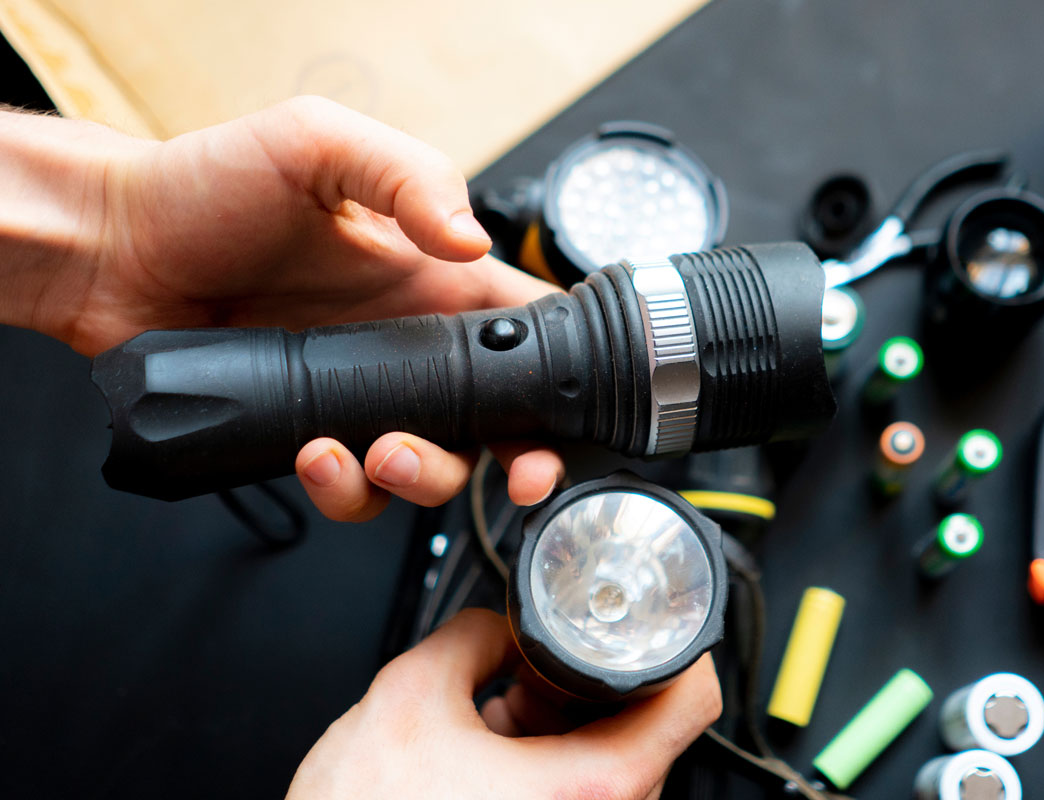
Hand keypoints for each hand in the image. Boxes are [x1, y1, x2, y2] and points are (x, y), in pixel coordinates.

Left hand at [2, 97, 563, 515]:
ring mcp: (359, 395)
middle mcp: (406, 345)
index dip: (563, 380)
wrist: (113, 247)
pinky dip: (345, 490)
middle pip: (497, 422)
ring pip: (431, 467)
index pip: (526, 331)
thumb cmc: (207, 183)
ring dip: (423, 477)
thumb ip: (411, 177)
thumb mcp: (320, 144)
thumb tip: (471, 242)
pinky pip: (350, 489)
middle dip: (515, 462)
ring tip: (380, 453)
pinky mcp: (307, 434)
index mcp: (432, 280)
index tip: (568, 416)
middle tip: (508, 472)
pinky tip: (313, 455)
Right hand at [286, 609, 721, 799]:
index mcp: (590, 787)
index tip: (654, 624)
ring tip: (499, 712)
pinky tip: (490, 749)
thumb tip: (496, 621)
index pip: (692, 701)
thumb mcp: (407, 695)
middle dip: (590, 685)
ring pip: (607, 763)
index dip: (677, 646)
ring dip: (561, 724)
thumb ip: (469, 635)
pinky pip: (575, 792)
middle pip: (645, 729)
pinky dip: (544, 762)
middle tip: (536, 667)